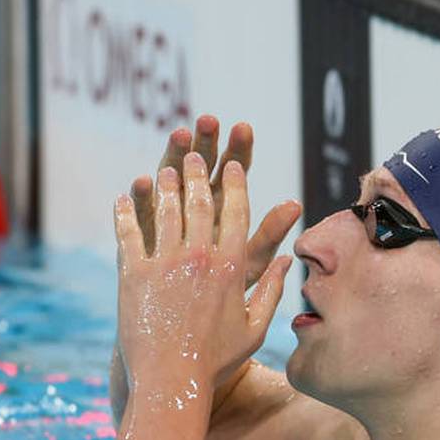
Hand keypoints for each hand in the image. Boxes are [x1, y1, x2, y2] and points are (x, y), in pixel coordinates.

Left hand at [115, 153, 291, 395]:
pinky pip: (129, 233)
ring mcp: (164, 264)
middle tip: (194, 155)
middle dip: (197, 174)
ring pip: (166, 211)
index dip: (234, 185)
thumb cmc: (216, 361)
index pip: (237, 213)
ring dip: (166, 185)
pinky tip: (123, 198)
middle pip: (199, 202)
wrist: (172, 382)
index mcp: (231, 268)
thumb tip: (290, 261)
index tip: (232, 167)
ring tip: (165, 169)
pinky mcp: (133, 275)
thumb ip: (274, 290)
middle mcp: (198, 258)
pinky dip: (126, 212)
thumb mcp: (254, 328)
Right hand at [130, 115, 300, 289]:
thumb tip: (297, 204)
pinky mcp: (143, 228)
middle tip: (208, 121)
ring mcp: (168, 210)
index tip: (243, 128)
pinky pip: (143, 210)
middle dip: (206, 142)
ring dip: (174, 156)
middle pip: (202, 164)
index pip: (235, 168)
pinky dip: (143, 197)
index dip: (239, 148)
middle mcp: (196, 200)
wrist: (189, 318)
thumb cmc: (225, 290)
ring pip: (171, 176)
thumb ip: (269, 234)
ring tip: (179, 136)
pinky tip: (143, 182)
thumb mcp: (250, 261)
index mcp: (225, 204)